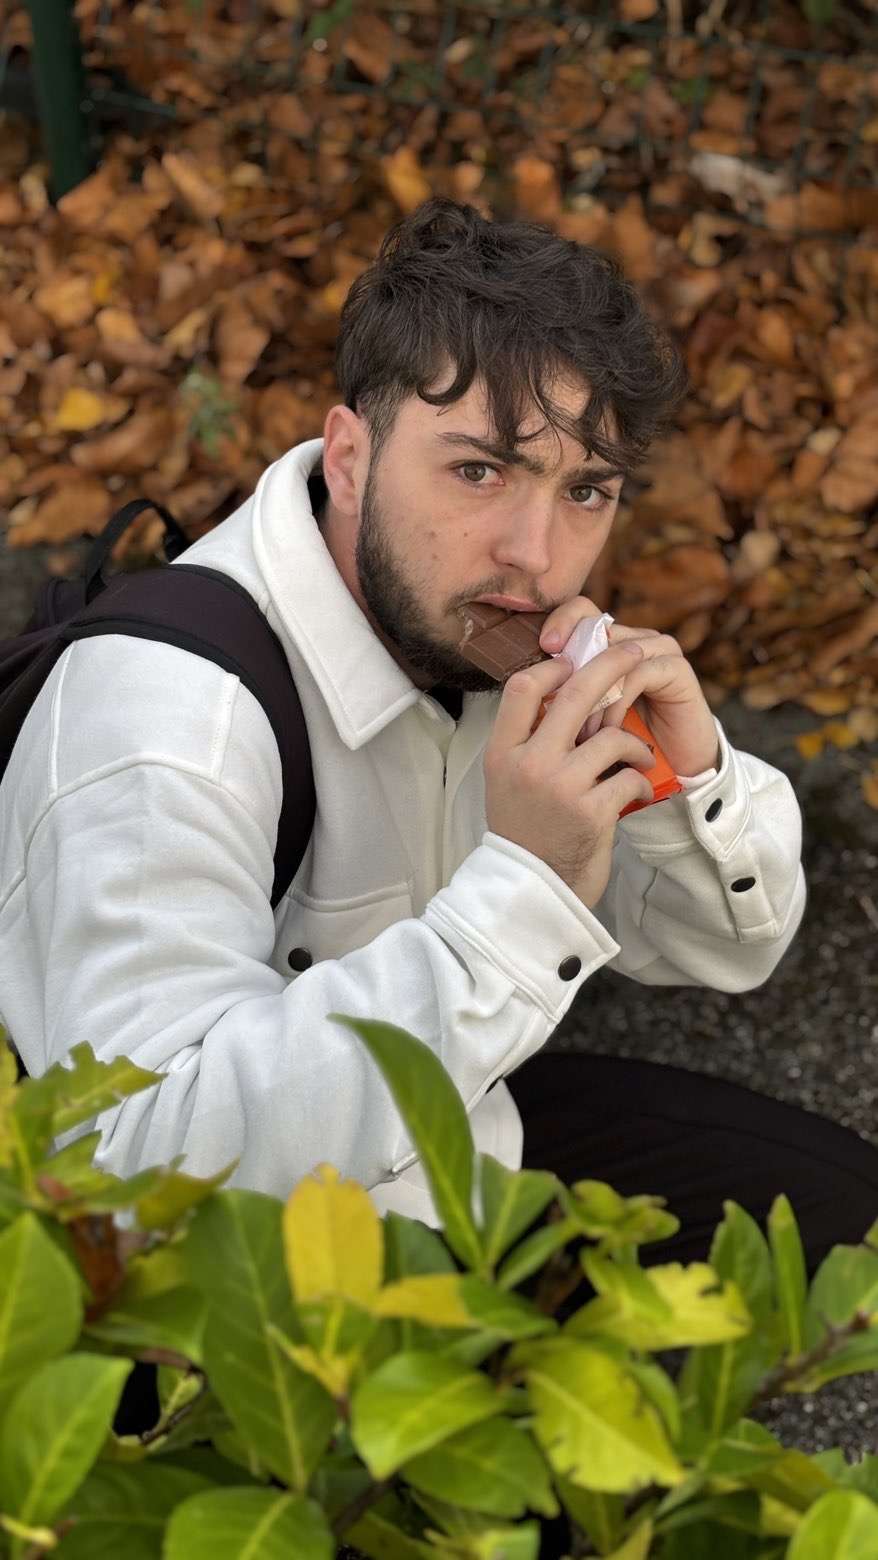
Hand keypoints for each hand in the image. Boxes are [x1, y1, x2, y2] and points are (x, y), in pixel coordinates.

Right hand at [484, 645, 656, 908]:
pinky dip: (642, 781)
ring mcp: (560, 787)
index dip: (555, 667)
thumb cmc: (526, 830)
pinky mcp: (592, 812)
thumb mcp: (508, 780)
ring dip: (634, 744)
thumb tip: (565, 688)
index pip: (523, 687)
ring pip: (612, 735)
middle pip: (575, 694)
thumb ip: (529, 739)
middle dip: (611, 666)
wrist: (533, 890)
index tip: (577, 664)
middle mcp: (528, 764)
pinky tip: (639, 791)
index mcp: (503, 752)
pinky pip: (630, 776)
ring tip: (638, 758)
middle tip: (633, 652)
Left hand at [539, 597, 719, 778]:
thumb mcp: (578, 718)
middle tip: (557, 701)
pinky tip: (605, 731)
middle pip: (598, 627)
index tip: (546, 647)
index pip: (582, 610)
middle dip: (575, 667)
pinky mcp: (678, 670)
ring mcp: (659, 650)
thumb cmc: (616, 744)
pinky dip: (618, 703)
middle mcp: (635, 638)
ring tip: (579, 731)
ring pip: (616, 653)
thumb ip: (558, 692)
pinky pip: (640, 673)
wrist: (666, 770)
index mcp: (610, 641)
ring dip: (594, 694)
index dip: (562, 620)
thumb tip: (524, 680)